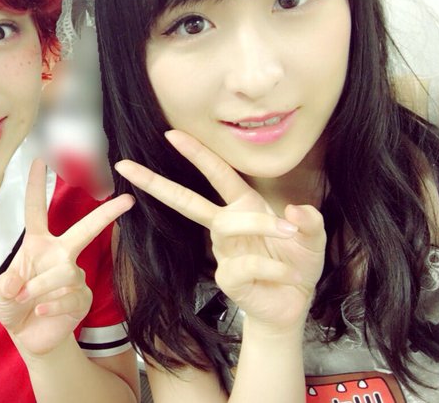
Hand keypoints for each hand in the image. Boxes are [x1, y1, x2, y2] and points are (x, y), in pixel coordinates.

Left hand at [0, 159, 134, 355]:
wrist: (30, 336)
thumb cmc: (15, 306)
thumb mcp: (1, 295)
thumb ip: (5, 286)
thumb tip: (16, 281)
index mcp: (37, 244)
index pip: (36, 210)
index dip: (35, 186)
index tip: (39, 160)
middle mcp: (60, 254)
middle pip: (85, 229)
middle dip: (106, 214)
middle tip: (126, 201)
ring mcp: (74, 275)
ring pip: (65, 272)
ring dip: (41, 288)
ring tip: (27, 301)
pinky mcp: (82, 297)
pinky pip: (71, 296)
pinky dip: (52, 306)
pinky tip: (41, 312)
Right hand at [114, 130, 325, 332]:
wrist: (293, 304)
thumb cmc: (296, 263)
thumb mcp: (313, 238)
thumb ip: (310, 221)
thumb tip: (294, 210)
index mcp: (243, 206)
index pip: (217, 174)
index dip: (196, 153)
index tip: (171, 134)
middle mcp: (227, 225)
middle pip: (186, 200)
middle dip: (156, 183)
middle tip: (126, 166)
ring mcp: (223, 251)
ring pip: (227, 225)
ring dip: (261, 225)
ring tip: (290, 235)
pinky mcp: (227, 278)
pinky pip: (244, 265)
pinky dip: (272, 267)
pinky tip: (289, 275)